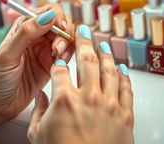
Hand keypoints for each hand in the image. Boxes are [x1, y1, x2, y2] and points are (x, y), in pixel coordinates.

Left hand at [0, 3, 73, 119]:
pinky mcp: (52, 63)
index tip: (60, 29)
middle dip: (64, 34)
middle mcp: (38, 35)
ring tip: (56, 59)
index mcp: (25, 27)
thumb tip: (48, 15)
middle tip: (56, 50)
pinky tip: (58, 65)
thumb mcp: (8, 54)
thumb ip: (27, 32)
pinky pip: (68, 53)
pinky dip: (69, 57)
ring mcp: (46, 49)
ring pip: (68, 38)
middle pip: (63, 23)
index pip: (50, 11)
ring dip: (67, 46)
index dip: (58, 18)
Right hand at [28, 24, 133, 143]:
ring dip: (105, 52)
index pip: (60, 69)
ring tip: (103, 43)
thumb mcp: (37, 135)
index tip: (59, 59)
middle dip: (83, 41)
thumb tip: (39, 96)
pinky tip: (121, 67)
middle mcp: (88, 97)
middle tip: (83, 30)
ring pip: (108, 68)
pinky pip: (126, 88)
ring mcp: (109, 104)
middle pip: (86, 59)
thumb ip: (37, 110)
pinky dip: (124, 75)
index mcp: (64, 99)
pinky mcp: (125, 114)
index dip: (58, 61)